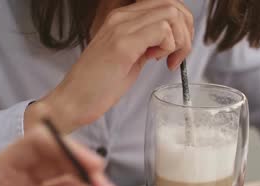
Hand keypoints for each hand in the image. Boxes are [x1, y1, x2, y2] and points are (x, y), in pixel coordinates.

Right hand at [25, 0, 193, 132]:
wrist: (74, 100)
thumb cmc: (100, 84)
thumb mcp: (130, 56)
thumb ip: (147, 43)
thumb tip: (172, 40)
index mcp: (122, 18)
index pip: (164, 3)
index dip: (181, 25)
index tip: (177, 49)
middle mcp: (121, 17)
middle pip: (172, 4)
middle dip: (186, 31)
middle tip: (178, 55)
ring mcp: (121, 28)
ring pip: (171, 14)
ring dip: (179, 40)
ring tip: (167, 60)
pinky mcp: (123, 45)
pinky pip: (163, 31)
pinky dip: (169, 47)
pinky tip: (156, 61)